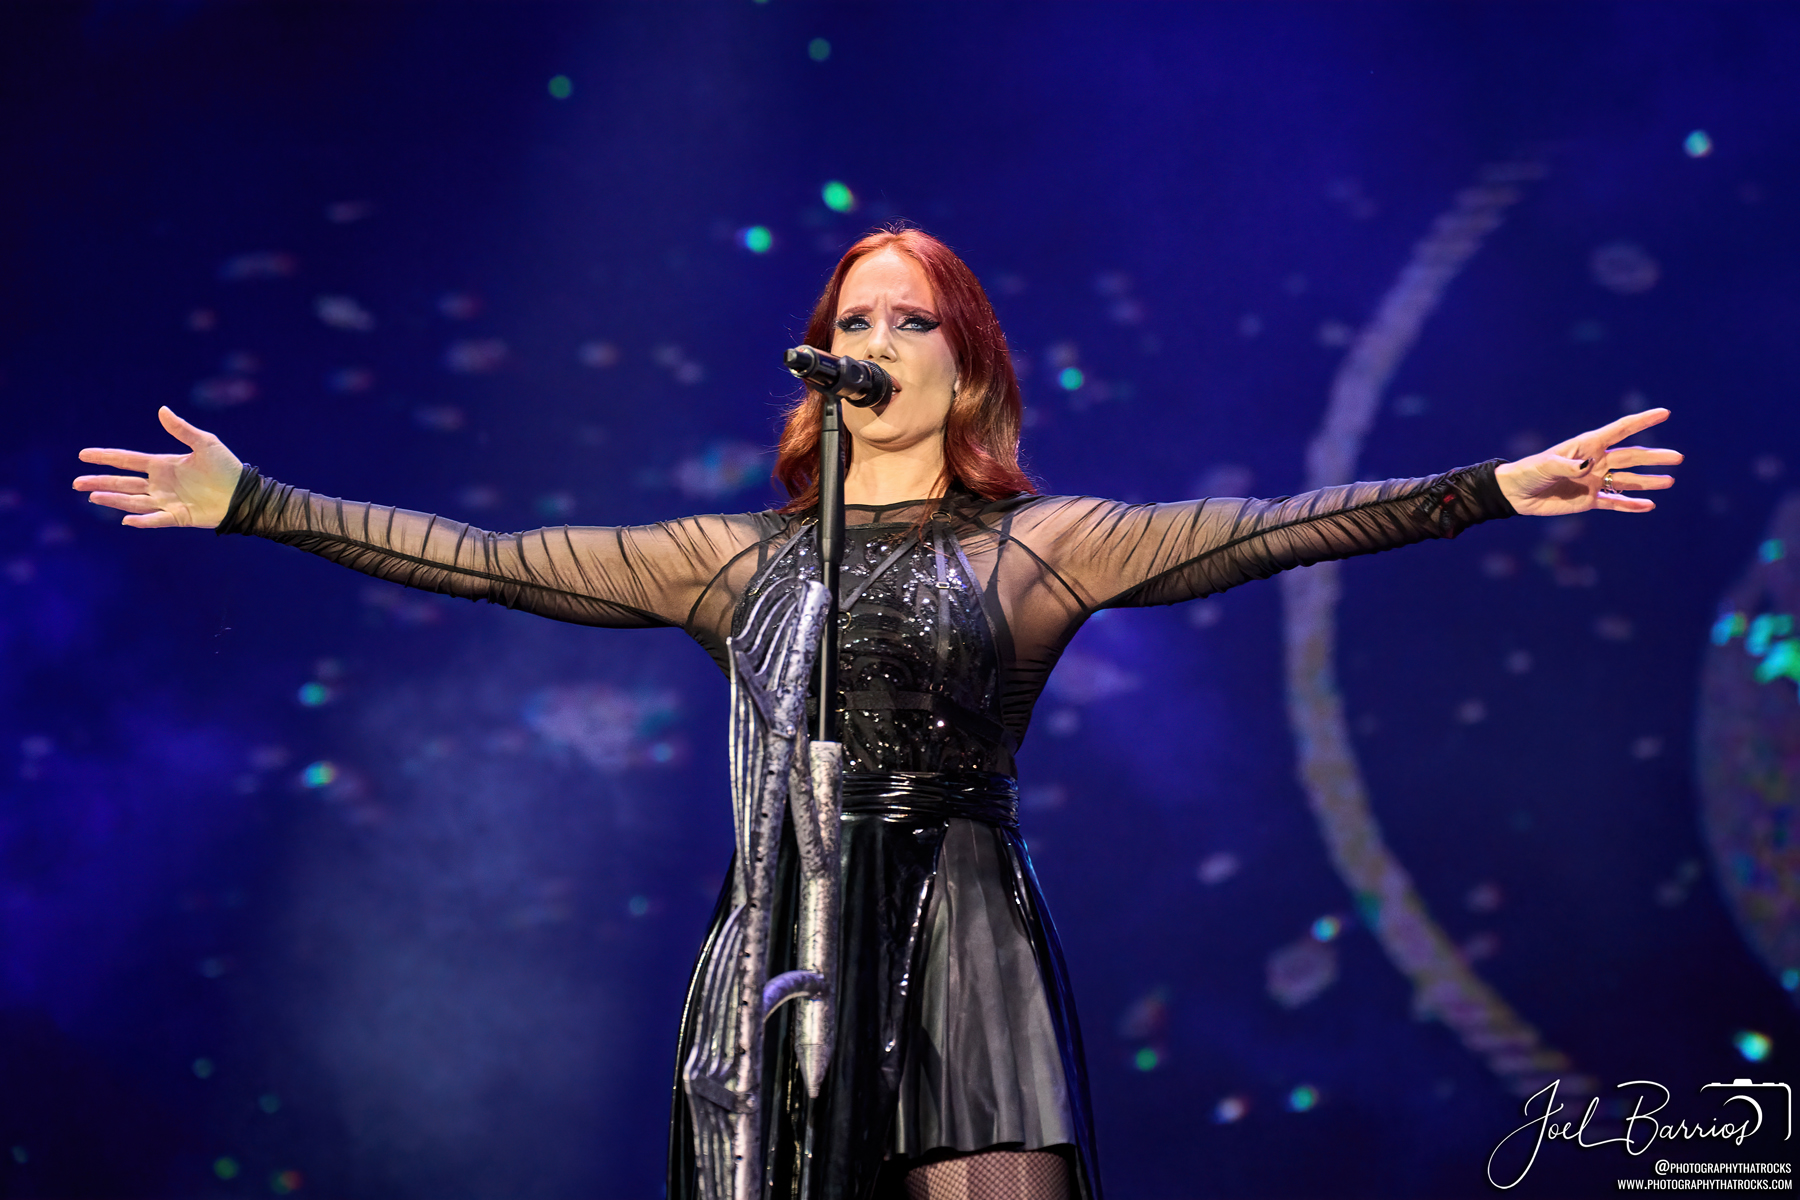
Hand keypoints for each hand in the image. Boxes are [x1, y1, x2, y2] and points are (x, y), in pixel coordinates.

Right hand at [73, 407, 243, 528]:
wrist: (244, 493)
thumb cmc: (226, 467)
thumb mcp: (205, 443)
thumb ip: (181, 429)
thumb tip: (161, 410)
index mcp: (163, 465)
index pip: (127, 460)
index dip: (105, 457)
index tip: (83, 455)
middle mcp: (160, 484)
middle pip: (123, 482)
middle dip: (100, 482)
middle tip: (76, 483)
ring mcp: (167, 501)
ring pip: (133, 501)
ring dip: (114, 499)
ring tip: (93, 496)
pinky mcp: (178, 517)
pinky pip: (156, 519)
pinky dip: (143, 520)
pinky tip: (126, 520)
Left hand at [1494, 408, 1680, 516]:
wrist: (1516, 494)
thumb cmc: (1529, 472)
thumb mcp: (1545, 466)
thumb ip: (1566, 465)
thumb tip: (1588, 467)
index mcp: (1587, 445)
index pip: (1620, 430)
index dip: (1642, 421)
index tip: (1664, 413)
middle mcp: (1595, 462)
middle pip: (1631, 457)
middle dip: (1654, 457)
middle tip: (1678, 457)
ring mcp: (1594, 481)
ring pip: (1627, 480)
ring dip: (1648, 481)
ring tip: (1669, 481)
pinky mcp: (1589, 500)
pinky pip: (1614, 502)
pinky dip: (1630, 505)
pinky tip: (1648, 505)